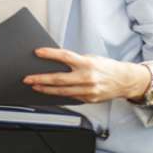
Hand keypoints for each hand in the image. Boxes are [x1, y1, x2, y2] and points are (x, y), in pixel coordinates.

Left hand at [24, 48, 152, 103]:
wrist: (125, 81)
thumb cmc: (106, 67)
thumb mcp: (91, 58)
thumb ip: (75, 61)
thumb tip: (56, 62)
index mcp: (87, 63)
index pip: (65, 56)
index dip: (50, 54)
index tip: (37, 52)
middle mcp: (87, 78)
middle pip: (59, 79)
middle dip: (40, 79)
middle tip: (28, 78)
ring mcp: (88, 91)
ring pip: (62, 92)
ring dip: (46, 90)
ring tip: (35, 86)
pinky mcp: (89, 100)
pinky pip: (70, 97)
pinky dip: (58, 95)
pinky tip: (49, 93)